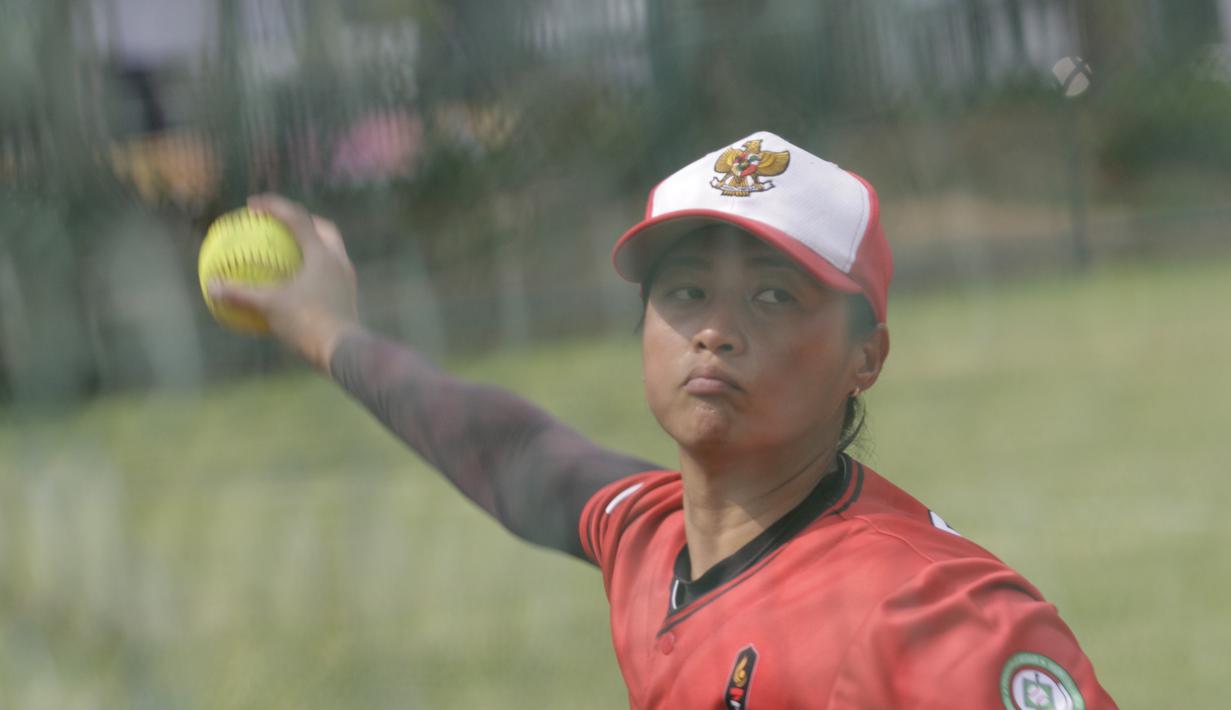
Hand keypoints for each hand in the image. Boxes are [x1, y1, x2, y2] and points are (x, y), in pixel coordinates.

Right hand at [207, 193, 360, 372]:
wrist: (343, 350)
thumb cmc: (307, 322)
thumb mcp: (270, 306)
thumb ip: (240, 293)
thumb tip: (212, 286)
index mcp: (321, 253)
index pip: (297, 218)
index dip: (274, 206)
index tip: (252, 205)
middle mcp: (338, 259)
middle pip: (322, 228)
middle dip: (302, 220)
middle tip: (280, 223)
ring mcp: (345, 277)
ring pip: (330, 249)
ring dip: (311, 243)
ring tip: (289, 249)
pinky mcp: (346, 294)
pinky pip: (329, 271)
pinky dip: (313, 267)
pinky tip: (297, 281)